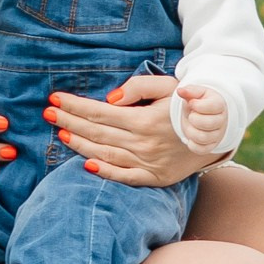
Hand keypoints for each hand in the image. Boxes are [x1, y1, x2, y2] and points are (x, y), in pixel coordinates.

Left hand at [43, 70, 211, 185]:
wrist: (215, 132)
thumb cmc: (185, 104)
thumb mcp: (167, 86)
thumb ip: (138, 87)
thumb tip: (111, 99)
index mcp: (144, 119)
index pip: (100, 112)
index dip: (75, 105)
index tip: (54, 99)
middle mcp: (143, 143)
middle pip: (97, 132)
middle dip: (69, 121)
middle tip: (47, 113)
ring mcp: (148, 163)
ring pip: (105, 154)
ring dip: (79, 144)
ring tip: (59, 132)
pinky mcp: (154, 178)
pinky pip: (124, 177)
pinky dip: (104, 172)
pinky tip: (85, 165)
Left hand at [176, 81, 228, 154]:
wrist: (203, 113)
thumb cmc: (198, 101)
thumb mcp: (196, 93)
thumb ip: (189, 91)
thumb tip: (180, 91)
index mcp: (219, 104)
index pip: (211, 107)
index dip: (196, 105)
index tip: (192, 103)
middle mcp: (222, 121)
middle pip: (207, 123)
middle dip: (193, 118)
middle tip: (191, 114)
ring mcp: (218, 135)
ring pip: (203, 138)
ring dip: (191, 131)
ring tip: (191, 124)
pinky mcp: (211, 146)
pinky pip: (201, 150)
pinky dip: (192, 144)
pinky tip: (190, 136)